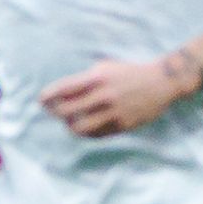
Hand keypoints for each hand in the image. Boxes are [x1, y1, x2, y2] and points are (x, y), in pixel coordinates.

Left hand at [42, 52, 201, 137]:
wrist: (161, 82)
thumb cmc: (128, 73)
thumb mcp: (105, 68)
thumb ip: (83, 80)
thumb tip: (60, 93)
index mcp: (97, 78)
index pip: (63, 89)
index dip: (47, 97)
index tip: (41, 100)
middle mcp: (103, 96)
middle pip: (66, 111)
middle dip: (55, 113)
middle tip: (53, 112)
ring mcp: (113, 112)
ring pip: (80, 128)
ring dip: (70, 126)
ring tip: (70, 122)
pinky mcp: (123, 125)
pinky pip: (97, 135)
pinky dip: (86, 133)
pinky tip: (85, 128)